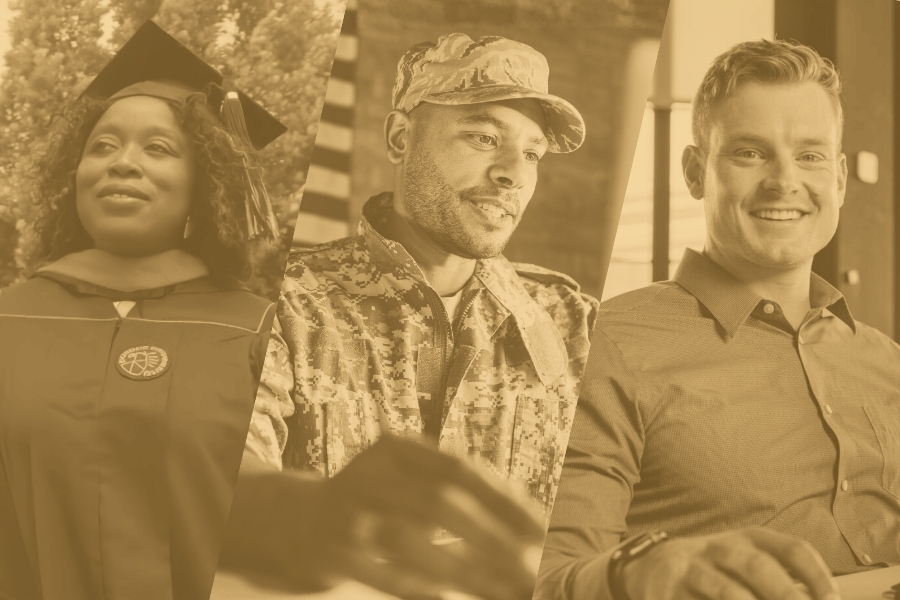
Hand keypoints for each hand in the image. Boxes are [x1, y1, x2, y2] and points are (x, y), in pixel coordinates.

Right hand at [224, 436, 543, 599]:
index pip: (460, 468)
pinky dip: (417, 587)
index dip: (504, 498)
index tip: (542, 528)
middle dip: (493, 538)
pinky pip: (382, 573)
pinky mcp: (331, 550)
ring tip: (506, 591)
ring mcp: (348, 512)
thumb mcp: (406, 479)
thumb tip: (526, 526)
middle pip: (441, 504)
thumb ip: (455, 493)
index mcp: (398, 448)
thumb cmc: (373, 500)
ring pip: (415, 541)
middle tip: (531, 567)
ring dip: (467, 570)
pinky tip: (446, 598)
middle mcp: (371, 473)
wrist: (293, 519)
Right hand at [620, 527, 840, 599]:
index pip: (787, 547)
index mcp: (743, 540)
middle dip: (784, 592)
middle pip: (754, 564)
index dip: (815, 573)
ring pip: (724, 590)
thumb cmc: (708, 571)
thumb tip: (821, 598)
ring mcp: (690, 570)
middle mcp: (717, 549)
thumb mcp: (739, 563)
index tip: (833, 599)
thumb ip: (776, 578)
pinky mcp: (668, 592)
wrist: (644, 568)